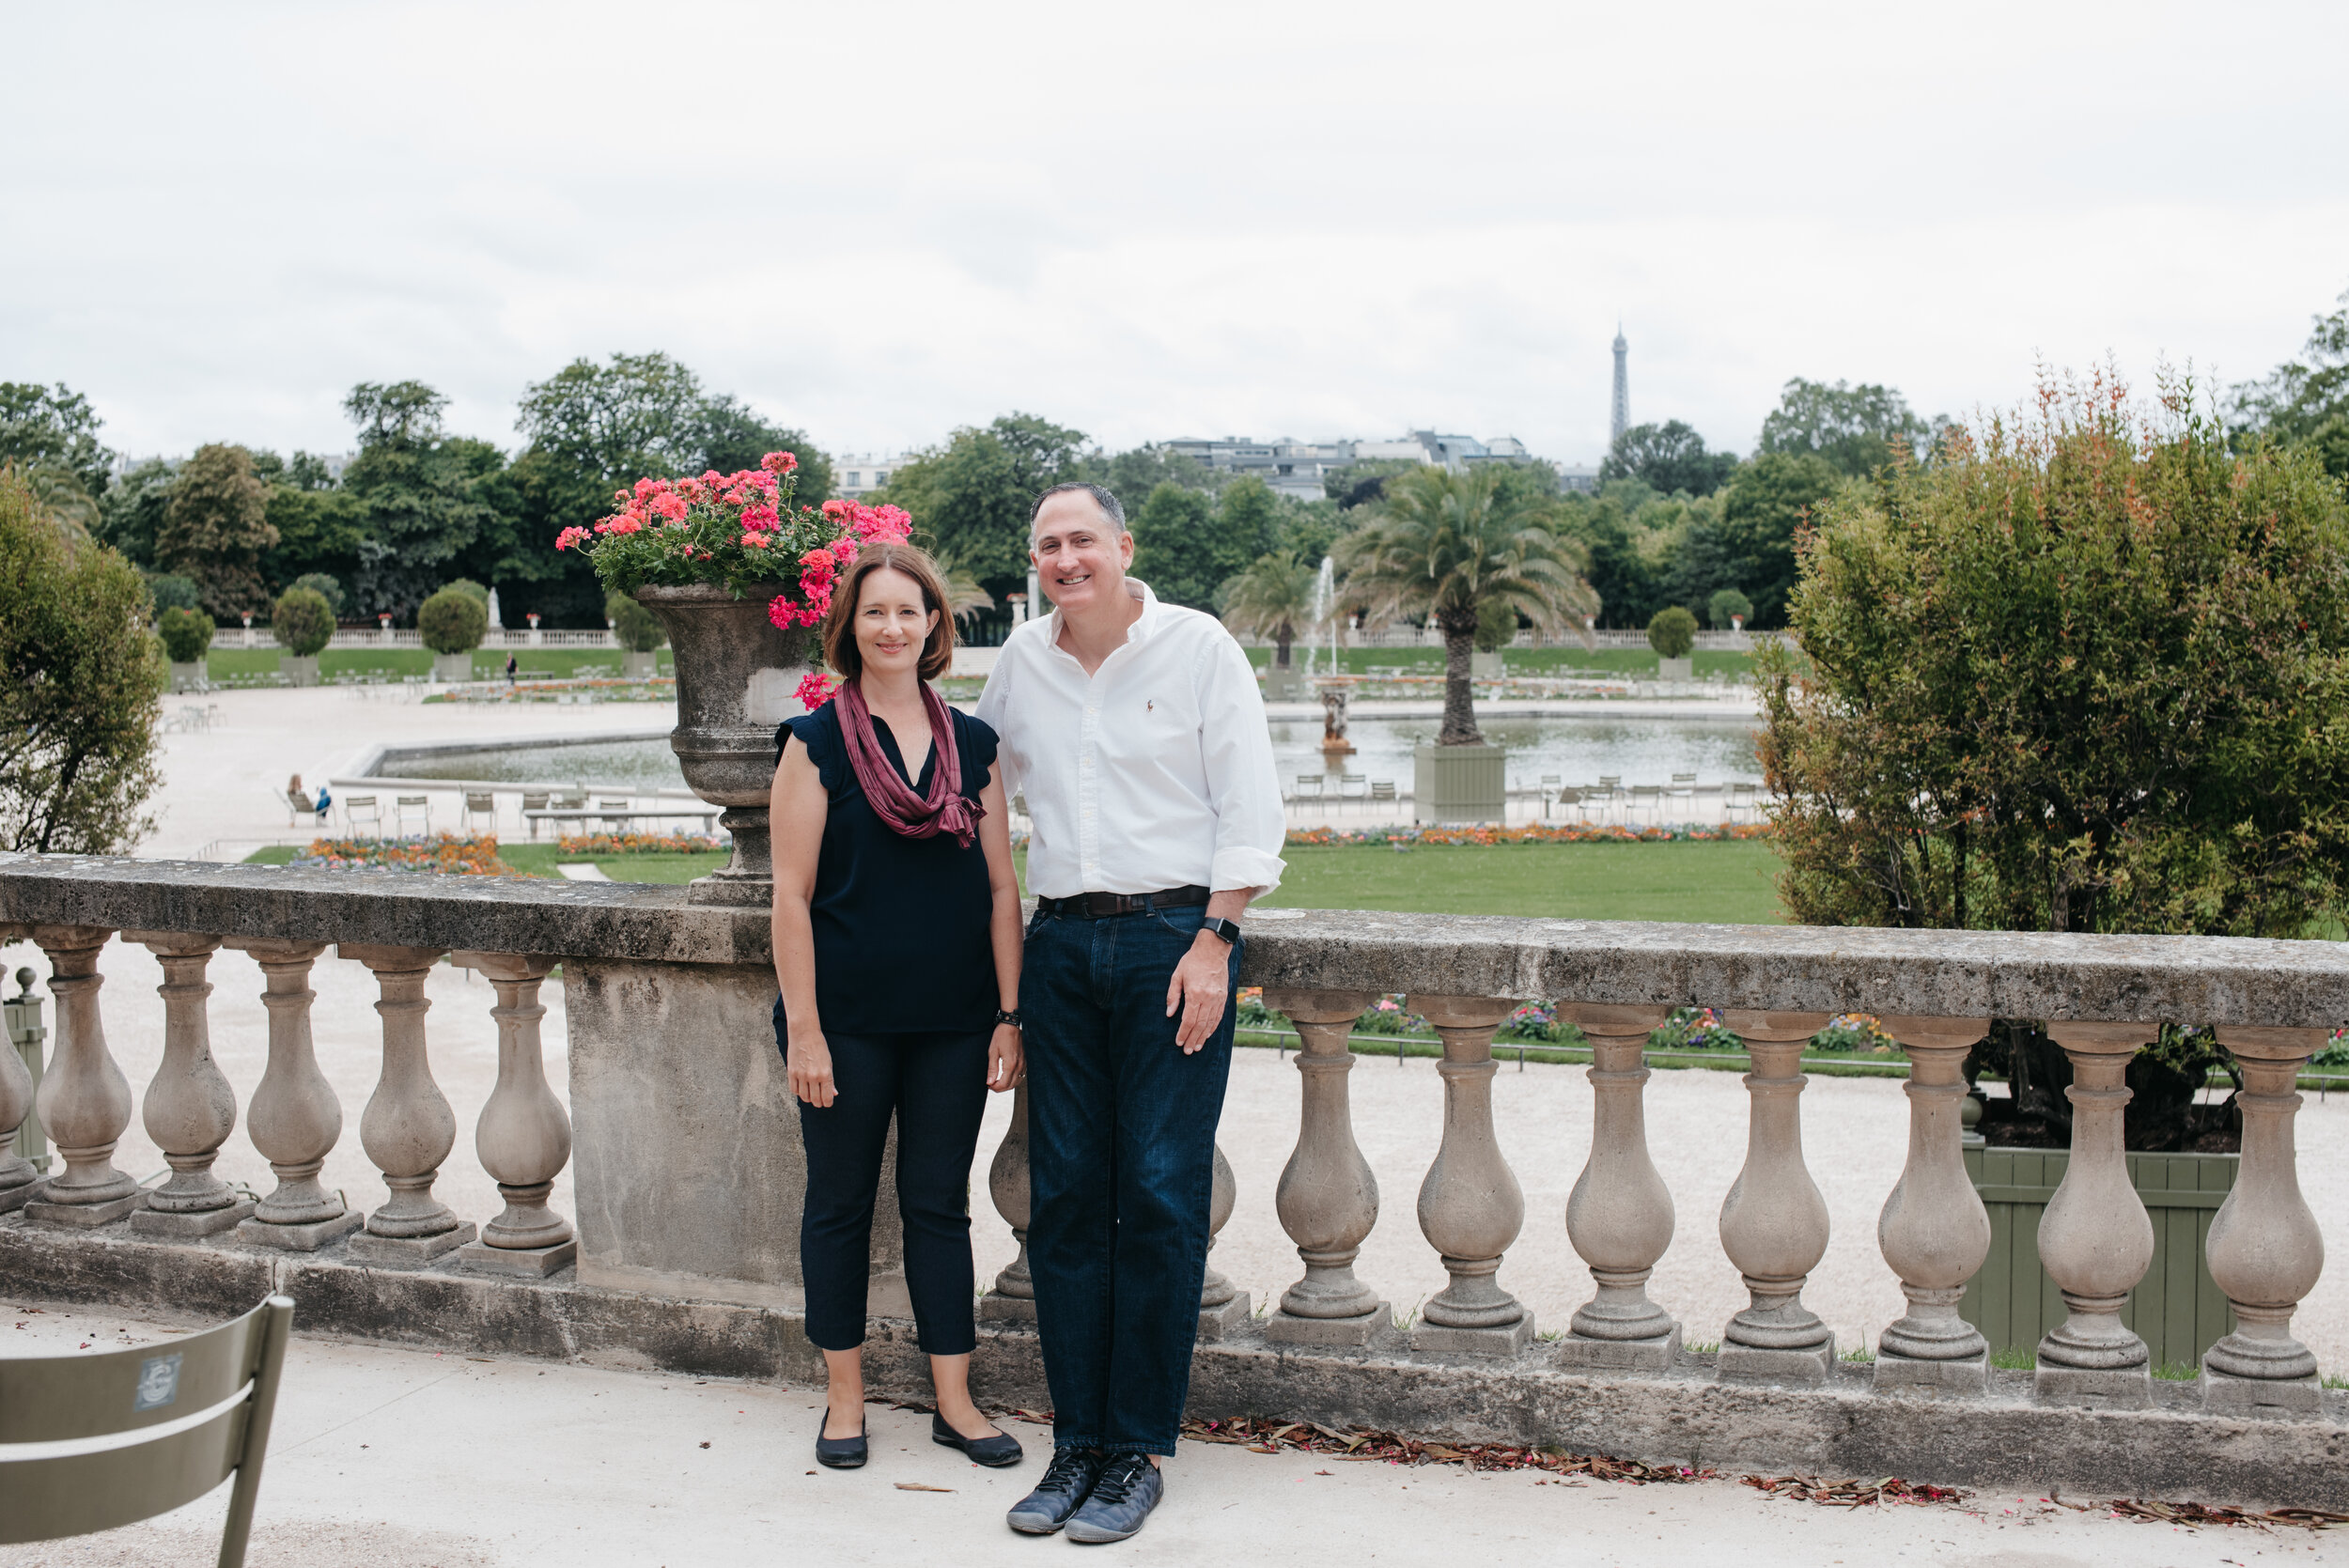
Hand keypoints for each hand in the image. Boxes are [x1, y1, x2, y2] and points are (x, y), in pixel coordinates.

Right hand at [788, 1031, 836, 1106]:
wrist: (804, 1034)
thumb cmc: (819, 1047)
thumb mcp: (829, 1063)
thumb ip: (830, 1080)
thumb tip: (833, 1094)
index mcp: (825, 1074)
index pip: (826, 1097)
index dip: (827, 1103)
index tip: (827, 1102)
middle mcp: (813, 1076)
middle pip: (815, 1099)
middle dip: (818, 1103)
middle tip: (819, 1101)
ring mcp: (801, 1075)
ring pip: (804, 1097)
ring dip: (808, 1098)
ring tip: (811, 1094)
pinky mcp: (791, 1072)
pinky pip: (794, 1090)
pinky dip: (798, 1092)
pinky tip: (802, 1088)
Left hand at [987, 1023, 1023, 1091]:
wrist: (1012, 1025)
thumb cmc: (1001, 1036)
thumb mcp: (993, 1052)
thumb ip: (992, 1069)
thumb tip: (989, 1082)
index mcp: (1010, 1065)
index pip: (1003, 1084)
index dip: (994, 1088)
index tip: (988, 1085)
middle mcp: (1019, 1066)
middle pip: (1010, 1085)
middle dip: (1000, 1088)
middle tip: (991, 1084)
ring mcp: (1024, 1064)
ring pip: (1017, 1082)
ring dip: (1007, 1085)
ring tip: (998, 1082)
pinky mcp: (1026, 1061)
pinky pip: (1021, 1076)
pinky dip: (1014, 1080)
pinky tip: (1007, 1076)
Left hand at [1165, 930, 1232, 1053]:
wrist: (1213, 950)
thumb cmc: (1192, 961)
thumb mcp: (1177, 975)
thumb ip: (1173, 995)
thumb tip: (1170, 1014)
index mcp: (1195, 993)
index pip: (1189, 1020)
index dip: (1183, 1033)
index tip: (1178, 1042)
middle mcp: (1208, 998)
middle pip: (1200, 1025)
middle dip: (1193, 1039)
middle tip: (1188, 1051)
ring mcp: (1218, 998)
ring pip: (1211, 1023)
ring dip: (1203, 1037)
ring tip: (1197, 1047)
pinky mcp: (1224, 997)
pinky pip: (1219, 1016)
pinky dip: (1213, 1027)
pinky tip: (1208, 1034)